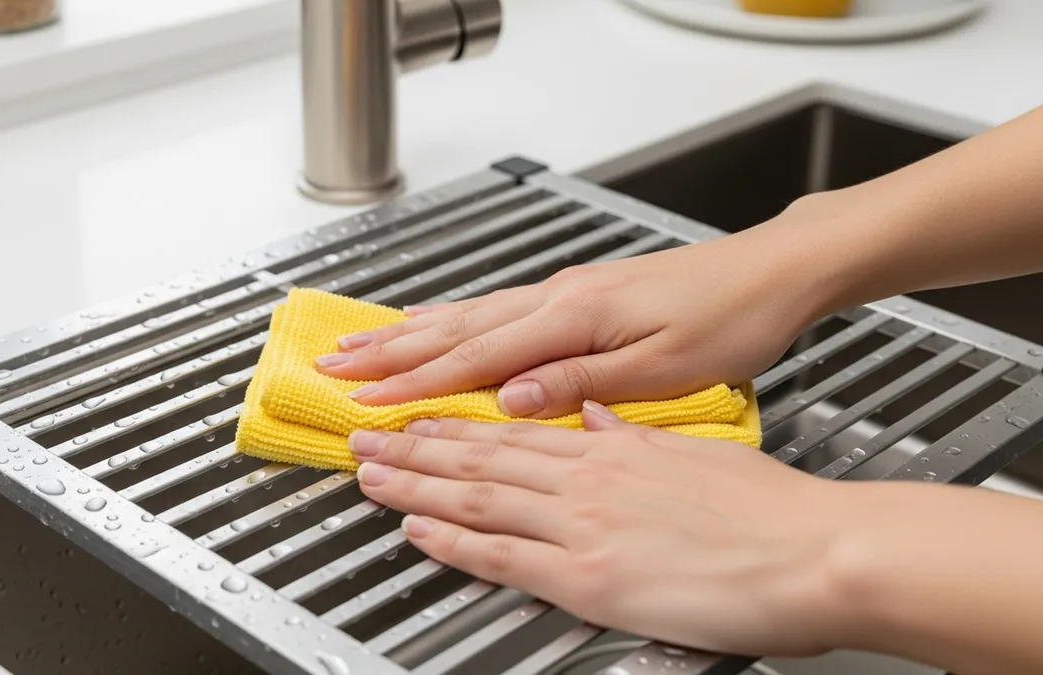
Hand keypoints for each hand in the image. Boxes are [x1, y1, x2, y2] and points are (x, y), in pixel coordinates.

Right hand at [315, 227, 823, 416]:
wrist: (772, 271)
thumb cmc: (728, 319)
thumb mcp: (662, 367)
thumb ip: (581, 382)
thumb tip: (512, 398)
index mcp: (573, 319)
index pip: (475, 359)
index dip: (414, 384)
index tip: (364, 403)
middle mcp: (559, 298)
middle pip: (456, 327)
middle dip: (390, 351)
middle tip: (333, 365)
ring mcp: (566, 291)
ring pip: (470, 313)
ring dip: (412, 331)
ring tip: (365, 343)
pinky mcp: (580, 293)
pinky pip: (497, 307)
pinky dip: (454, 318)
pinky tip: (441, 322)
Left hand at [347, 403, 849, 656]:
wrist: (817, 549)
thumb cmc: (771, 509)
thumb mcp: (697, 453)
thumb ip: (637, 436)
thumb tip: (602, 417)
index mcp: (615, 448)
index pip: (516, 430)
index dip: (458, 425)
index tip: (420, 419)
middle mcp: (588, 478)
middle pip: (481, 458)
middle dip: (415, 449)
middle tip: (365, 439)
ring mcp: (584, 525)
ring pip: (478, 497)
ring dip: (416, 485)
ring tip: (370, 475)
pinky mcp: (590, 576)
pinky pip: (503, 556)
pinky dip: (453, 542)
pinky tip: (418, 531)